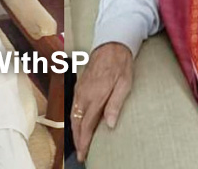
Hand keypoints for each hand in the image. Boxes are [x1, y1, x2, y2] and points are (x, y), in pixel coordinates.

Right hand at [71, 43, 132, 163]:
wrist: (111, 44)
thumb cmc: (120, 64)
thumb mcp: (124, 84)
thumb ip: (115, 104)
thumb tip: (110, 124)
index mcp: (95, 96)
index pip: (86, 124)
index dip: (84, 141)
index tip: (84, 153)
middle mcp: (83, 94)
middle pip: (76, 122)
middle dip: (77, 140)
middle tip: (81, 154)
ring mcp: (79, 90)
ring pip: (73, 115)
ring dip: (75, 131)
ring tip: (79, 143)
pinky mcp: (79, 86)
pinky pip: (73, 107)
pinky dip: (74, 119)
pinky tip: (78, 124)